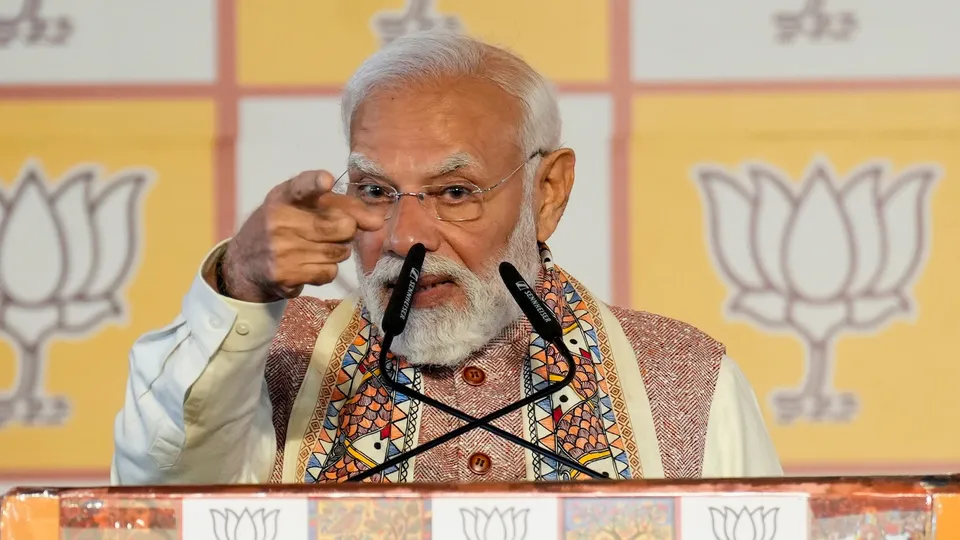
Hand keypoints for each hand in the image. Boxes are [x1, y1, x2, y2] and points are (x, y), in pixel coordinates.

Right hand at [219, 170, 383, 302]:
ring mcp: (280, 249)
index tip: (325, 181)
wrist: (244, 262)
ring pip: (339, 252)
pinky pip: (328, 272)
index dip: (315, 183)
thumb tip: (377, 222)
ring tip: (317, 247)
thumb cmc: (284, 226)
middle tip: (334, 231)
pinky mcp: (284, 274)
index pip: (301, 186)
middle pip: (341, 226)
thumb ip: (343, 207)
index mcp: (284, 196)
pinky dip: (326, 270)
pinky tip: (309, 264)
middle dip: (347, 231)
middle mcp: (279, 220)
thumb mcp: (304, 206)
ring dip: (337, 252)